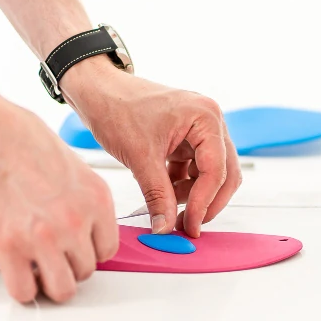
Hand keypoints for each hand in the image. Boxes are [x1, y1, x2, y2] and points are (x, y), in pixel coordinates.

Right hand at [0, 101, 117, 303]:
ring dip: (47, 281)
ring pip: (62, 289)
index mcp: (96, 199)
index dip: (87, 251)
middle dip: (66, 265)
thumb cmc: (16, 137)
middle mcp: (76, 220)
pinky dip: (20, 288)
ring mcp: (45, 237)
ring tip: (33, 266)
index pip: (107, 249)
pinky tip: (14, 270)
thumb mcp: (71, 165)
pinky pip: (25, 292)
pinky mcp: (10, 247)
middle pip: (86, 271)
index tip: (73, 248)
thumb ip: (80, 199)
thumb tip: (83, 222)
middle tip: (48, 254)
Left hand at [63, 58, 241, 236]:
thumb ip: (158, 196)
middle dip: (206, 202)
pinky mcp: (186, 138)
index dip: (204, 203)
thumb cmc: (117, 108)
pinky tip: (163, 193)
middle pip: (224, 173)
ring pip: (210, 174)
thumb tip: (165, 228)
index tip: (190, 226)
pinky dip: (182, 185)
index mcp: (205, 117)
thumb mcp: (140, 157)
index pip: (217, 170)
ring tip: (168, 209)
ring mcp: (199, 129)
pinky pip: (194, 169)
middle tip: (187, 226)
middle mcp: (209, 121)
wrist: (97, 91)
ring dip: (193, 196)